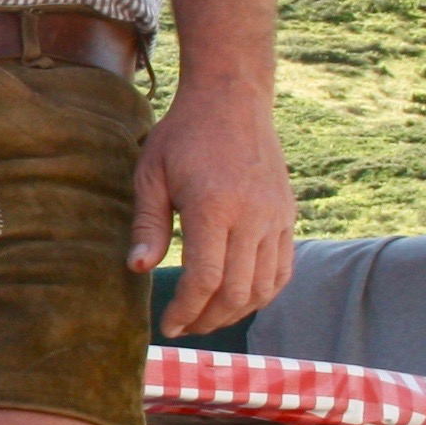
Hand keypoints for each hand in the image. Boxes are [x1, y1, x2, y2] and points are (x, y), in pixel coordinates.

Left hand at [130, 81, 296, 338]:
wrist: (232, 98)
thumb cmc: (183, 135)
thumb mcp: (151, 174)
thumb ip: (147, 225)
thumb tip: (137, 270)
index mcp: (214, 206)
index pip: (205, 279)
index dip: (186, 310)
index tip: (168, 325)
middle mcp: (253, 215)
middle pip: (237, 292)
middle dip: (207, 319)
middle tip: (184, 326)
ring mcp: (276, 216)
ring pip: (264, 287)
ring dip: (235, 312)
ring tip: (207, 317)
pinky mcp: (288, 215)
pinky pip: (282, 269)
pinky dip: (263, 294)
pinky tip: (238, 298)